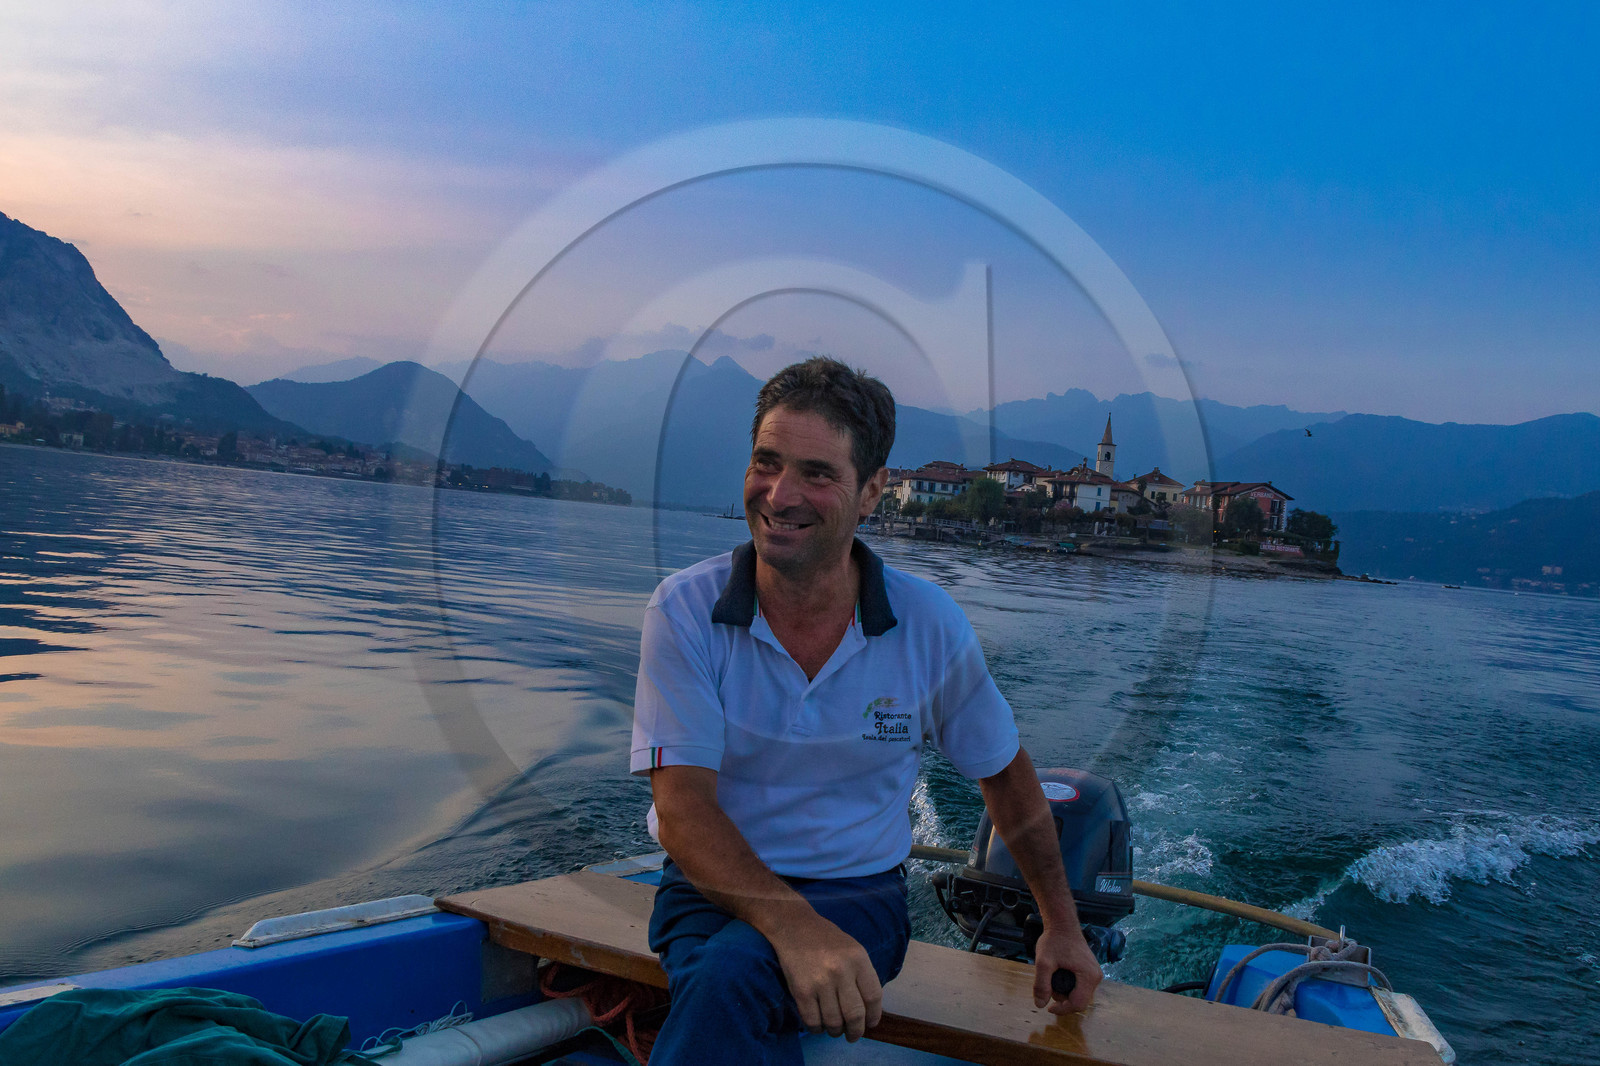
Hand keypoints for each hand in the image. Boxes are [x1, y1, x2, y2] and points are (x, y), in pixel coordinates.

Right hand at [769, 913, 883, 1040]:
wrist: (794, 926)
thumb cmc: (826, 939)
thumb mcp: (853, 949)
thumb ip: (862, 975)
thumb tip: (868, 1009)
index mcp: (858, 959)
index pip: (874, 997)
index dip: (874, 1016)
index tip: (870, 1023)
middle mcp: (841, 971)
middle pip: (855, 1014)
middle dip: (856, 1031)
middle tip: (853, 1035)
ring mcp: (820, 982)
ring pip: (834, 1022)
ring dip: (836, 1031)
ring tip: (834, 1029)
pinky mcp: (801, 990)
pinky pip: (813, 1021)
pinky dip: (817, 1029)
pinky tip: (818, 1025)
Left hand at [1032, 925, 1101, 1014]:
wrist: (1062, 924)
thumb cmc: (1054, 940)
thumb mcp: (1043, 962)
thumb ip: (1041, 984)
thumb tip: (1040, 1005)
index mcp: (1089, 976)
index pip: (1078, 1004)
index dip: (1062, 1009)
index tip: (1048, 1007)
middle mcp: (1096, 977)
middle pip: (1080, 1001)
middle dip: (1063, 999)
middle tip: (1049, 986)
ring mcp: (1094, 973)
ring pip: (1080, 994)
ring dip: (1065, 993)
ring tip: (1052, 978)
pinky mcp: (1090, 970)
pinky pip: (1080, 986)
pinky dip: (1068, 986)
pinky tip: (1058, 975)